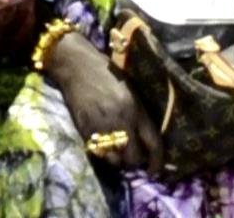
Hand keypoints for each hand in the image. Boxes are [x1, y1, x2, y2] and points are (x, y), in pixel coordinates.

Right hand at [50, 35, 162, 170]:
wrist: (76, 65)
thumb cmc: (107, 73)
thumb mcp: (131, 90)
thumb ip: (140, 113)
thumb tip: (147, 137)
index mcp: (136, 110)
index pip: (153, 144)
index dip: (157, 161)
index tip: (155, 169)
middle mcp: (121, 121)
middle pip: (133, 157)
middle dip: (136, 161)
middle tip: (134, 157)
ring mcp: (101, 127)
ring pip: (115, 159)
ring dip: (119, 160)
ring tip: (119, 154)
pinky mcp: (84, 129)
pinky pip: (98, 152)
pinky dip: (104, 154)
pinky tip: (105, 147)